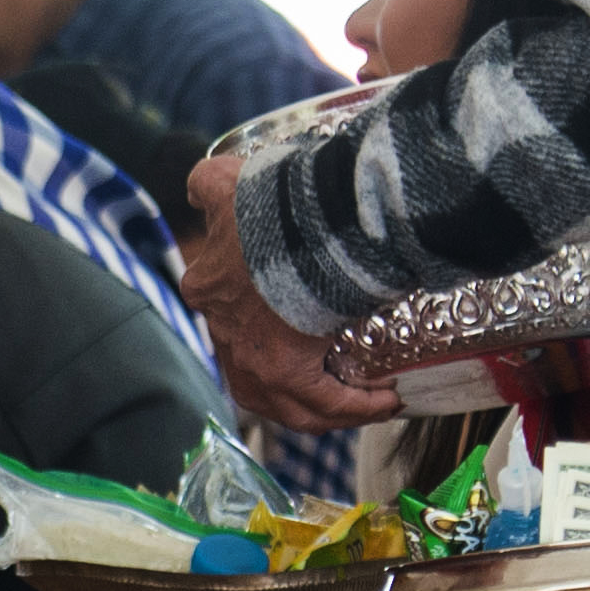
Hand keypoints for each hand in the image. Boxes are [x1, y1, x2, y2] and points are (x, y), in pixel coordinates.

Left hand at [177, 154, 397, 429]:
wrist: (298, 220)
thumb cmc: (266, 203)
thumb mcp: (224, 183)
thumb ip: (209, 184)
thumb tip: (204, 189)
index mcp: (207, 290)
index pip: (227, 320)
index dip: (259, 330)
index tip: (299, 328)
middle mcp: (222, 331)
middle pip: (253, 376)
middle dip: (291, 386)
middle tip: (331, 381)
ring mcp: (250, 356)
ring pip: (285, 402)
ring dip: (324, 407)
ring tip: (364, 399)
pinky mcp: (285, 371)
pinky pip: (324, 403)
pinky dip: (356, 407)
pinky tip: (385, 400)